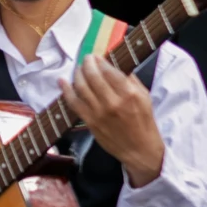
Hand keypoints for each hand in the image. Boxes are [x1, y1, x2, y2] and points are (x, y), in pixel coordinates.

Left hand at [65, 56, 165, 187]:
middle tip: (86, 59)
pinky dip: (66, 90)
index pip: (109, 71)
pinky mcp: (90, 122)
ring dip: (77, 74)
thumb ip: (131, 80)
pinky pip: (74, 103)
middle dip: (87, 64)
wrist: (140, 149)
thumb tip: (116, 66)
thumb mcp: (144, 97)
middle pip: (93, 76)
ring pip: (81, 87)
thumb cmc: (144, 122)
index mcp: (129, 94)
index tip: (96, 57)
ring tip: (78, 69)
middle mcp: (113, 102)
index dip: (99, 61)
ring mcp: (99, 112)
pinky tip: (62, 82)